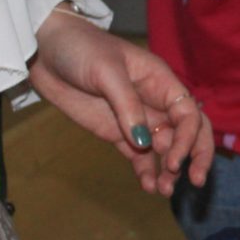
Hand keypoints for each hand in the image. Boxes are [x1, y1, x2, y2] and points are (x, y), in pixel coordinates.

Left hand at [29, 7, 213, 196]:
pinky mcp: (115, 132)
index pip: (188, 113)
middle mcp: (154, 101)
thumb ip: (127, 106)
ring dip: (169, 170)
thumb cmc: (80, 48)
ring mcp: (135, 119)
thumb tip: (145, 142)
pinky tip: (148, 186)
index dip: (189, 138)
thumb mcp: (106, 72)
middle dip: (195, 156)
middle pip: (187, 132)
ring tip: (163, 190)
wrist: (44, 50)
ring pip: (164, 148)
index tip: (174, 160)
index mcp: (160, 80)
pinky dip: (145, 171)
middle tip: (194, 182)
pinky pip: (137, 155)